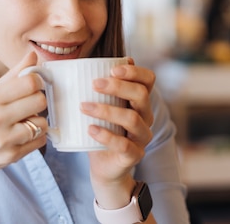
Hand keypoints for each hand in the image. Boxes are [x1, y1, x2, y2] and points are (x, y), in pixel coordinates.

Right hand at [0, 52, 47, 180]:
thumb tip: (33, 55)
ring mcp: (4, 139)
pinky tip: (21, 135)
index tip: (33, 84)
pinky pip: (40, 141)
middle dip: (37, 101)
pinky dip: (36, 137)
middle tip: (27, 104)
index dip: (37, 81)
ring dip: (37, 121)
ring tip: (22, 122)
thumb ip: (11, 76)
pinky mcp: (12, 156)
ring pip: (42, 122)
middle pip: (39, 101)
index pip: (29, 82)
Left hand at [81, 58, 154, 207]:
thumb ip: (98, 88)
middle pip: (142, 95)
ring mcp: (142, 137)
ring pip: (132, 119)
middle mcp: (146, 116)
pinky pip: (125, 145)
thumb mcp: (101, 106)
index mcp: (140, 101)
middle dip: (118, 86)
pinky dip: (106, 135)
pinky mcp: (135, 155)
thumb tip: (80, 63)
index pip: (149, 80)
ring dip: (106, 110)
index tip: (112, 69)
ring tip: (84, 107)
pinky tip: (91, 129)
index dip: (134, 71)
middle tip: (95, 84)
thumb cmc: (102, 130)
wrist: (104, 166)